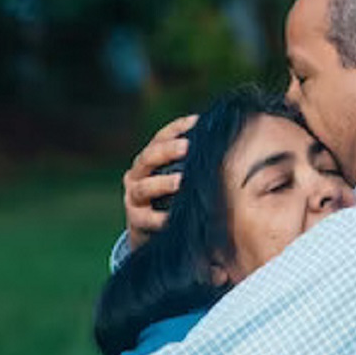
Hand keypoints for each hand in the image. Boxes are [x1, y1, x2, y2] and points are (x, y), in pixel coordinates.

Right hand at [123, 115, 197, 249]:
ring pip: (144, 187)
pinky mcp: (134, 220)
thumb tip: (221, 141)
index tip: (197, 122)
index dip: (177, 128)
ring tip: (181, 181)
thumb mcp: (177, 177)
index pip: (160, 138)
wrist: (149, 232)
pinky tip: (172, 217)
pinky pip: (146, 218)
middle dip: (168, 151)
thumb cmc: (170, 199)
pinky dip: (159, 218)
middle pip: (149, 157)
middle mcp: (136, 175)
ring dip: (163, 183)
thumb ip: (190, 163)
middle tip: (188, 147)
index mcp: (147, 160)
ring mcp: (133, 197)